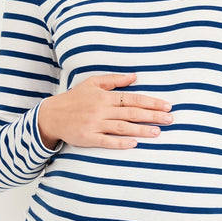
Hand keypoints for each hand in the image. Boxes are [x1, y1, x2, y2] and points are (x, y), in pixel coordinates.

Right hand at [38, 73, 172, 149]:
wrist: (51, 115)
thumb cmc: (74, 98)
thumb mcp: (93, 83)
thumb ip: (114, 79)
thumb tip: (135, 76)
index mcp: (104, 96)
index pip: (132, 98)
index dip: (150, 102)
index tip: (166, 106)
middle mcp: (101, 110)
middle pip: (131, 113)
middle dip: (152, 116)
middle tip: (170, 119)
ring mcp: (94, 124)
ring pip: (122, 127)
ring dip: (141, 130)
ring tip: (158, 132)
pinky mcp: (88, 138)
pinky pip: (106, 141)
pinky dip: (120, 143)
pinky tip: (134, 144)